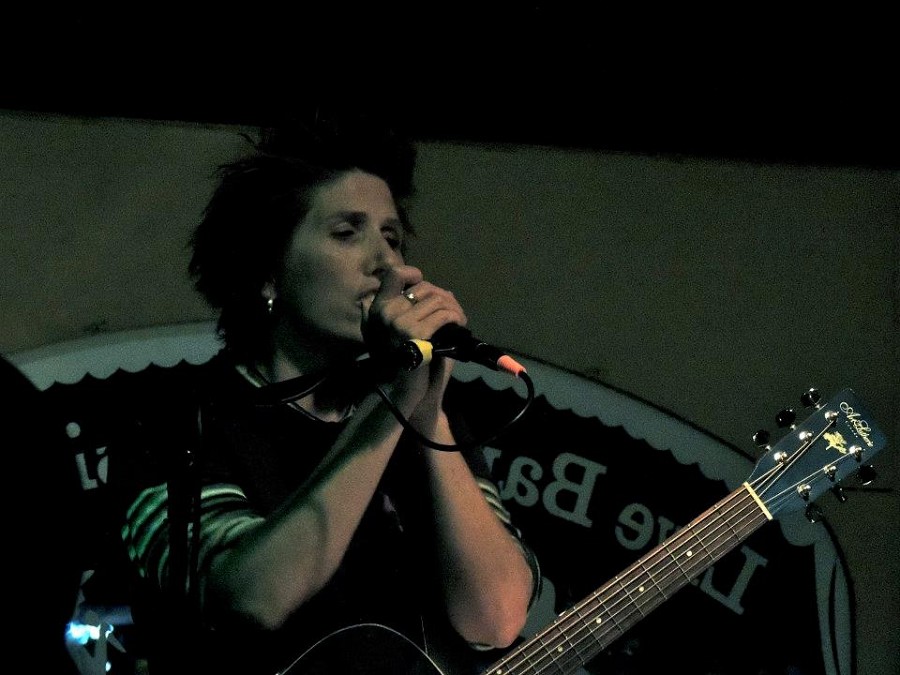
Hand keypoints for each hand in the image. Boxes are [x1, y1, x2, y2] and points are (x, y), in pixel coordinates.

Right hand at [363, 266, 466, 414]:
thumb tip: (442, 292)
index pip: (394, 274)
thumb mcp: (400, 332)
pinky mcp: (415, 334)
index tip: (428, 289)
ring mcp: (399, 323)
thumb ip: (411, 310)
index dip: (414, 274)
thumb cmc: (405, 361)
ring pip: (438, 299)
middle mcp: (386, 312)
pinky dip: (457, 317)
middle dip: (444, 297)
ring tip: (459, 320)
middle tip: (454, 312)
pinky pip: (443, 315)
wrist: (403, 390)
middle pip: (425, 287)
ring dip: (454, 308)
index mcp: (378, 309)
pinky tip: (460, 324)